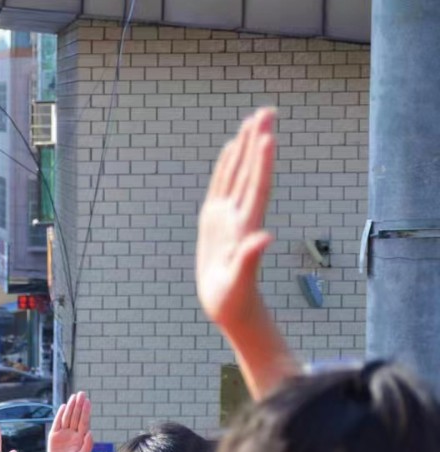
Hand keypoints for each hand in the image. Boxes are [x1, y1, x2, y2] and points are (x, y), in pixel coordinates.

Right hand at [46, 393, 93, 451]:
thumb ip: (87, 445)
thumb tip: (90, 432)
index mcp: (81, 438)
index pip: (84, 421)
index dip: (85, 411)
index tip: (87, 401)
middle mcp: (73, 433)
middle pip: (76, 416)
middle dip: (79, 405)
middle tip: (81, 393)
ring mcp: (63, 434)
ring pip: (68, 418)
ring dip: (71, 407)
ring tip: (74, 397)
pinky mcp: (54, 436)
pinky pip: (57, 423)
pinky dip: (60, 415)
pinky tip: (63, 406)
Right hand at [197, 109, 275, 335]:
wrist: (231, 308)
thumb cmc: (233, 299)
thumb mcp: (239, 282)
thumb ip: (251, 259)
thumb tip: (265, 238)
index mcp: (245, 227)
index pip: (257, 188)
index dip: (262, 163)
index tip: (267, 136)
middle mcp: (239, 216)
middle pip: (250, 173)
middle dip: (257, 143)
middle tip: (266, 112)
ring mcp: (228, 217)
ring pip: (238, 174)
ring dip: (246, 147)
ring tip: (252, 120)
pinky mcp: (216, 222)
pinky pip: (222, 187)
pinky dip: (226, 166)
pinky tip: (230, 150)